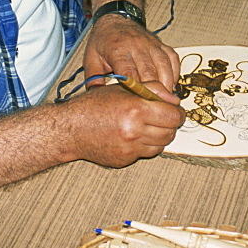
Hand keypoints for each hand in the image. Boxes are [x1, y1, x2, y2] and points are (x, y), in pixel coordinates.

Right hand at [56, 83, 184, 167]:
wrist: (70, 129)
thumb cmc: (93, 106)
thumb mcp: (122, 88)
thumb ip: (151, 89)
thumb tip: (174, 99)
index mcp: (135, 109)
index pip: (173, 115)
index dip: (177, 112)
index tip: (174, 109)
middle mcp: (134, 131)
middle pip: (170, 132)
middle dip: (171, 124)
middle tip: (164, 117)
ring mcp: (130, 149)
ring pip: (161, 145)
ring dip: (160, 135)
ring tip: (149, 125)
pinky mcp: (125, 160)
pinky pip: (146, 153)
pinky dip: (146, 145)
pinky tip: (135, 135)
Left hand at [83, 15, 181, 104]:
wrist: (115, 18)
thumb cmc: (103, 40)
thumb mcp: (91, 58)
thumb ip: (94, 79)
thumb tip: (96, 99)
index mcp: (118, 49)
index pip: (130, 73)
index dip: (136, 90)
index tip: (138, 105)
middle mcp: (137, 45)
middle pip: (150, 72)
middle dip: (153, 92)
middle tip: (154, 109)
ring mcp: (151, 44)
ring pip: (164, 66)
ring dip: (166, 85)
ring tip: (164, 101)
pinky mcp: (161, 44)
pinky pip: (172, 59)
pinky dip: (174, 73)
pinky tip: (171, 85)